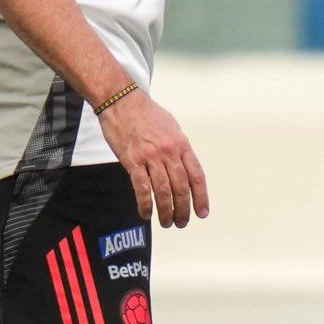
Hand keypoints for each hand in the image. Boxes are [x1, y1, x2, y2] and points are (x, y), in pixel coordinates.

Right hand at [95, 90, 208, 227]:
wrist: (121, 101)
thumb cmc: (146, 114)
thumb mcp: (171, 127)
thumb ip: (179, 148)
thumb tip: (185, 167)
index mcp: (181, 144)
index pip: (197, 176)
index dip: (201, 197)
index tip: (202, 212)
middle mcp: (169, 152)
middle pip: (181, 188)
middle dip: (184, 209)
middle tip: (182, 223)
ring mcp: (151, 157)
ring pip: (164, 191)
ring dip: (166, 211)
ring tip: (167, 223)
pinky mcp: (132, 160)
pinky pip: (142, 188)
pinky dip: (145, 205)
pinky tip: (146, 214)